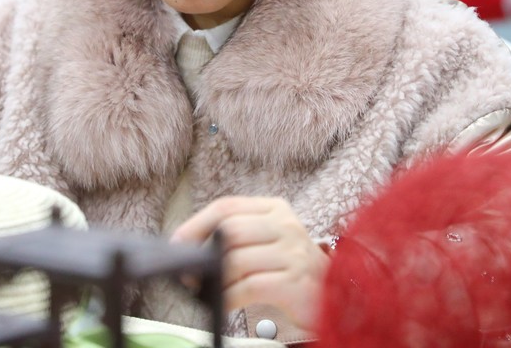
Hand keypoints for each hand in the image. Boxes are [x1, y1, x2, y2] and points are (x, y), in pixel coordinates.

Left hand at [171, 197, 328, 330]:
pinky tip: (223, 304)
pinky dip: (228, 297)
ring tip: (204, 290)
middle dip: (202, 254)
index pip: (227, 207)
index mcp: (275, 208)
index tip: (177, 242)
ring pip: (237, 260)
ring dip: (213, 279)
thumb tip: (189, 246)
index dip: (196, 224)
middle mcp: (286, 226)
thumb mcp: (267, 241)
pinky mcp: (296, 283)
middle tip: (188, 274)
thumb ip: (236, 236)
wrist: (333, 296)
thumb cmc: (288, 268)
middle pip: (230, 231)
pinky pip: (249, 287)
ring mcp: (294, 253)